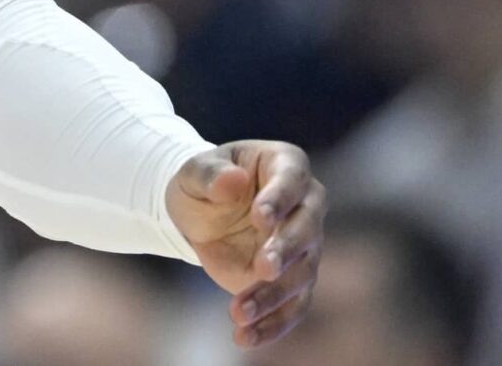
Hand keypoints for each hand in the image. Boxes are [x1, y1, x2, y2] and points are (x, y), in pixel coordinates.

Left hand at [166, 140, 325, 350]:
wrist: (200, 212)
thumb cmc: (203, 181)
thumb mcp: (194, 171)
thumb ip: (210, 174)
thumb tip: (233, 181)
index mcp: (286, 165)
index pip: (291, 181)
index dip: (279, 200)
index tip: (260, 218)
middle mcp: (306, 205)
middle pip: (307, 230)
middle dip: (286, 251)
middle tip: (263, 268)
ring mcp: (304, 245)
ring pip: (300, 275)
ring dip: (273, 295)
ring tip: (239, 312)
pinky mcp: (293, 279)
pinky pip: (291, 306)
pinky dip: (272, 324)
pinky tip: (246, 337)